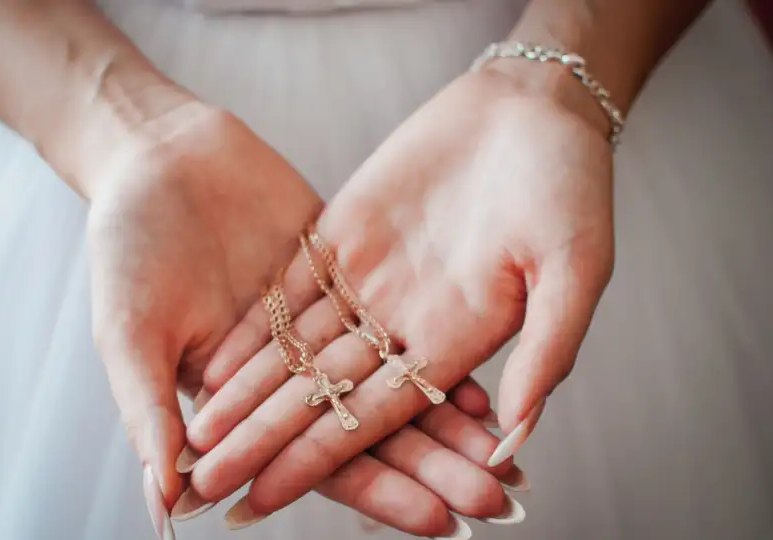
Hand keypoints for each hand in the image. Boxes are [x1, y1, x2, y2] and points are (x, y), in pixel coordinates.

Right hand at [81, 99, 528, 538]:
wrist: (157, 155)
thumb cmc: (125, 248)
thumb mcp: (130, 333)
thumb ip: (149, 414)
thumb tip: (167, 505)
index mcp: (246, 398)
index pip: (324, 457)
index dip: (379, 491)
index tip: (437, 523)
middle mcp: (294, 367)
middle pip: (375, 426)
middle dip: (433, 467)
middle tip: (496, 499)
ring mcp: (324, 320)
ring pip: (396, 376)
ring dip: (446, 417)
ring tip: (504, 452)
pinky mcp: (345, 272)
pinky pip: (399, 314)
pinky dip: (438, 342)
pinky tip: (485, 372)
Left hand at [187, 60, 614, 521]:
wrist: (533, 105)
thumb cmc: (570, 184)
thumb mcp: (576, 267)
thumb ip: (549, 351)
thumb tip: (513, 439)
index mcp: (456, 342)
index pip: (372, 416)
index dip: (315, 459)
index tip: (263, 500)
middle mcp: (404, 322)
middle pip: (320, 394)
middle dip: (262, 439)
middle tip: (204, 481)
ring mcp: (369, 279)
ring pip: (296, 348)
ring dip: (246, 390)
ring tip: (196, 430)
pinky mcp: (343, 235)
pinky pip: (288, 288)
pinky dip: (252, 324)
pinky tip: (212, 356)